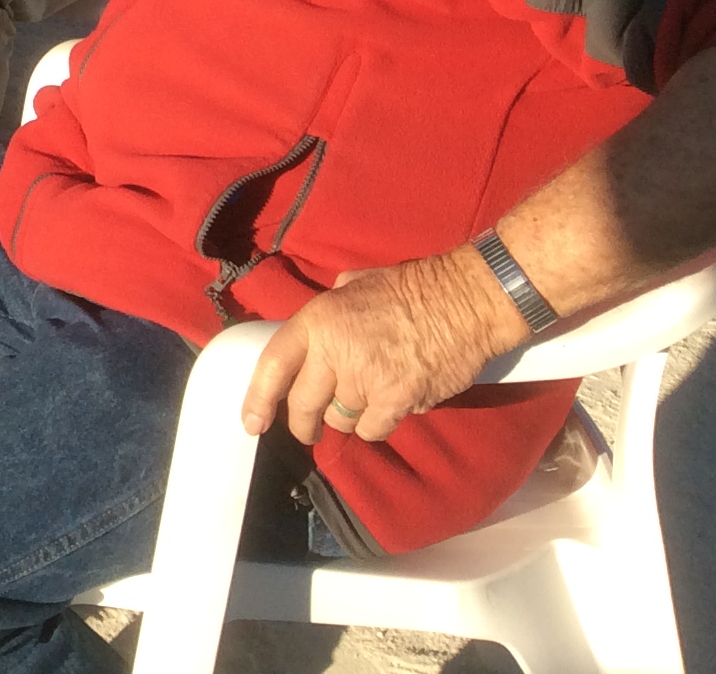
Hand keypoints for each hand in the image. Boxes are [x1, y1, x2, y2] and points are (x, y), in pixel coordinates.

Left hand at [239, 251, 527, 446]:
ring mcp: (365, 379)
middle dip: (303, 424)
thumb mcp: (353, 285)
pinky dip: (377, 423)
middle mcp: (335, 352)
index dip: (257, 399)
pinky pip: (372, 429)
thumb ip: (327, 315)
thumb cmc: (410, 288)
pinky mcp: (396, 401)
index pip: (273, 365)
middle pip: (303, 405)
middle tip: (308, 430)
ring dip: (347, 417)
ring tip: (365, 398)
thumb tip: (316, 337)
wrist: (464, 301)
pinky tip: (390, 404)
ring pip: (340, 420)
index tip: (251, 423)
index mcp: (317, 320)